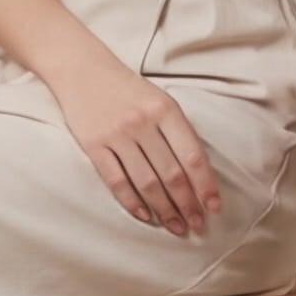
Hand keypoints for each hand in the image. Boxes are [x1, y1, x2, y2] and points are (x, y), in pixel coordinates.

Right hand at [51, 57, 222, 237]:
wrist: (82, 69)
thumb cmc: (127, 88)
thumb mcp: (160, 99)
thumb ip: (177, 130)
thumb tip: (196, 173)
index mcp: (166, 110)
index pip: (192, 156)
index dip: (205, 186)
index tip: (213, 207)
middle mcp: (143, 122)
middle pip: (172, 174)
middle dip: (188, 204)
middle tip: (196, 224)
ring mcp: (117, 135)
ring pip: (146, 183)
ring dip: (164, 209)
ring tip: (175, 226)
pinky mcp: (94, 145)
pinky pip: (117, 181)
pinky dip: (132, 202)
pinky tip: (144, 215)